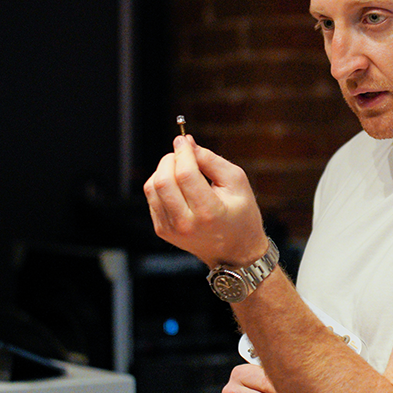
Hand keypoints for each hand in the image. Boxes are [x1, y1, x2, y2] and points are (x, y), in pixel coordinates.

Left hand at [143, 136, 267, 266]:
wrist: (235, 251)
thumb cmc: (241, 214)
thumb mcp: (237, 182)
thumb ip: (211, 160)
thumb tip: (187, 143)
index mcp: (208, 212)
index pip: (185, 174)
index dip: (182, 152)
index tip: (184, 140)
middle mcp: (186, 224)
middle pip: (163, 181)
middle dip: (170, 159)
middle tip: (182, 153)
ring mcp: (171, 230)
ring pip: (152, 188)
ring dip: (164, 170)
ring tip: (181, 169)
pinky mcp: (162, 230)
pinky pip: (152, 198)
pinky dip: (161, 185)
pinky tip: (177, 186)